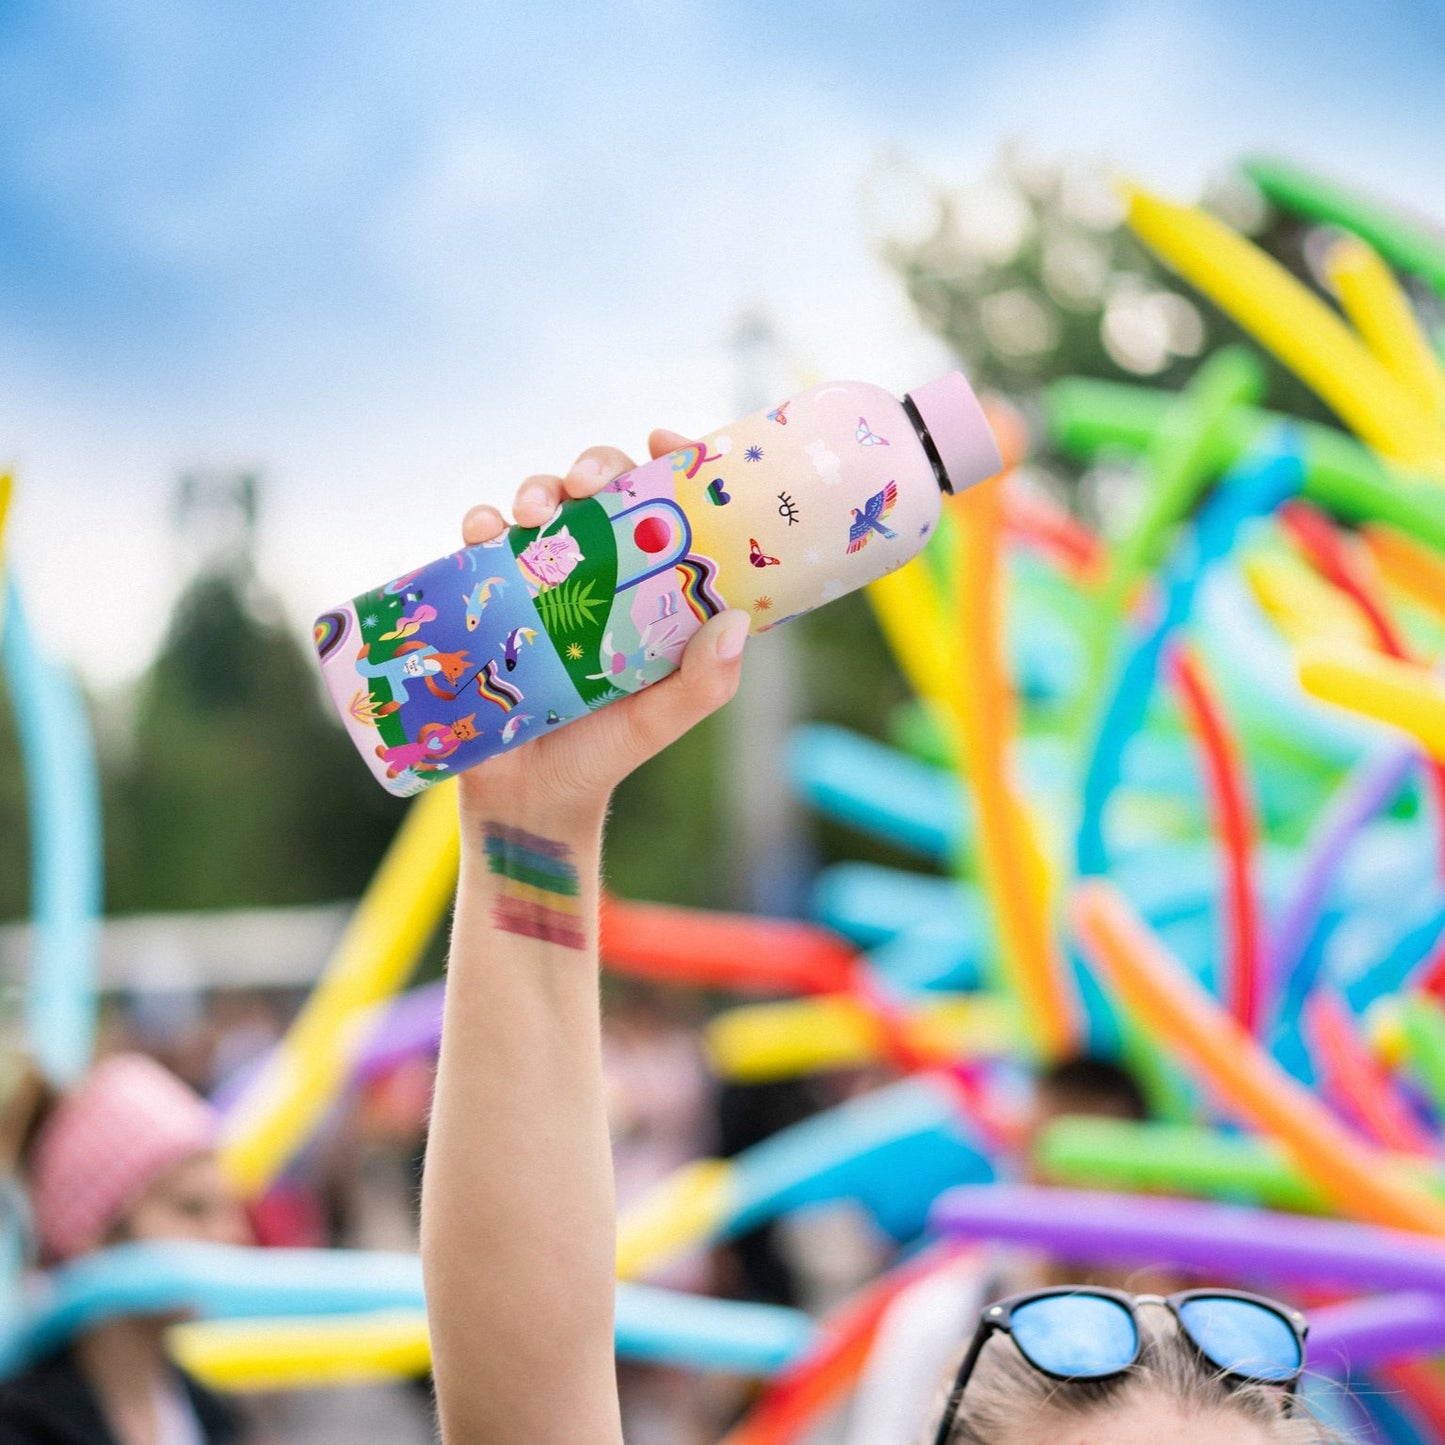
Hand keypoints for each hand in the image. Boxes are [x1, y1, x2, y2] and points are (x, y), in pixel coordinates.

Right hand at [455, 430, 749, 824]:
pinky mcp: (489, 599)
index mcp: (649, 593)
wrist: (528, 799)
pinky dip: (480, 523)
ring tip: (532, 511)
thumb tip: (733, 622)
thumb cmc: (602, 755)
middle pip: (601, 494)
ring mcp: (540, 584)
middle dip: (596, 467)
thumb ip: (704, 683)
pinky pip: (481, 546)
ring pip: (539, 507)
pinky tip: (483, 531)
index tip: (664, 441)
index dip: (671, 466)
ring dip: (535, 488)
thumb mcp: (660, 721)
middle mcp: (597, 577)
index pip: (666, 513)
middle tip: (588, 481)